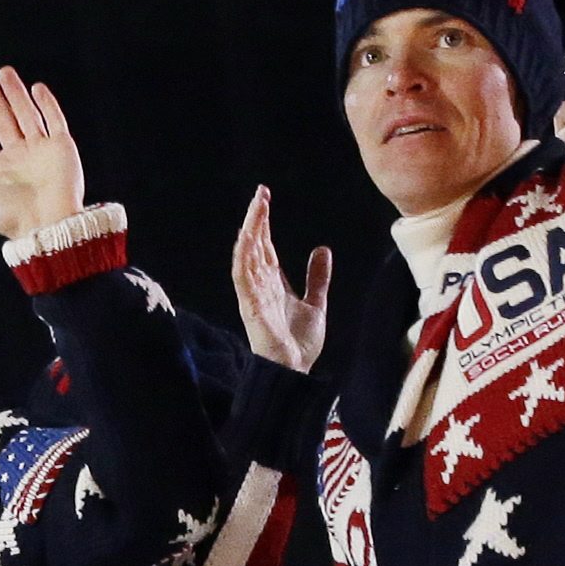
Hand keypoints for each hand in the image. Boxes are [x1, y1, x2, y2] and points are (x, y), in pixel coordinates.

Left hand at [0, 64, 88, 245]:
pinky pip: (54, 119)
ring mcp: (40, 149)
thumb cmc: (10, 220)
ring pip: (25, 113)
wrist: (48, 223)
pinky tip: (35, 88)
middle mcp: (18, 156)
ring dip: (14, 92)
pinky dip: (46, 103)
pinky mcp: (62, 146)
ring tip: (3, 71)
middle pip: (1, 118)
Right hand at [231, 187, 333, 373]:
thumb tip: (322, 249)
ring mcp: (254, 295)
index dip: (264, 223)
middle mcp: (260, 286)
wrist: (295, 371)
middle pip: (255, 246)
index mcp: (273, 284)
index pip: (265, 246)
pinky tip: (246, 239)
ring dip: (250, 232)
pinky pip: (243, 277)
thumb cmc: (298, 343)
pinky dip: (243, 257)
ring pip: (247, 256)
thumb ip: (317, 278)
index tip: (264, 198)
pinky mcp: (251, 307)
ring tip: (256, 209)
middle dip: (256, 220)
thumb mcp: (315, 303)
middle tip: (260, 194)